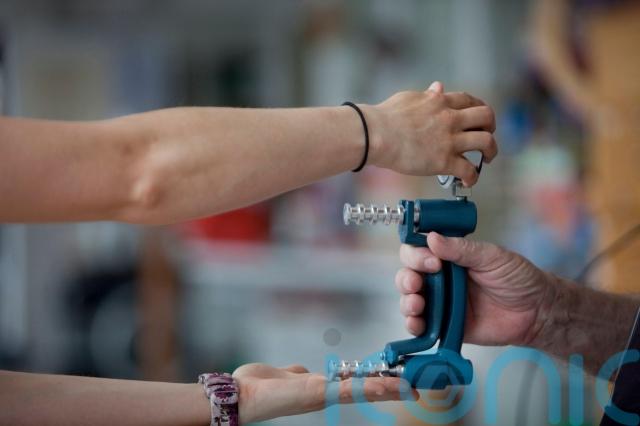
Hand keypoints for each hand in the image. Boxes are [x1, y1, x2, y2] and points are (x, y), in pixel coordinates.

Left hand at [233, 363, 416, 423]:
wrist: (241, 396)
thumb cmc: (258, 386)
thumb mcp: (285, 375)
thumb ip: (297, 373)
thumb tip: (301, 370)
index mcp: (320, 388)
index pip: (356, 385)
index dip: (377, 384)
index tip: (397, 381)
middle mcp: (327, 394)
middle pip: (365, 390)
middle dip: (390, 389)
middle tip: (415, 389)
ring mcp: (324, 395)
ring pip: (363, 390)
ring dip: (387, 389)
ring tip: (410, 388)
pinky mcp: (319, 394)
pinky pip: (349, 389)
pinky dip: (369, 387)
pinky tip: (385, 387)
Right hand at [366, 82, 496, 185]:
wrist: (376, 134)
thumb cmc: (385, 117)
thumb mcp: (409, 98)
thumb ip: (427, 95)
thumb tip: (437, 87)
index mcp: (441, 102)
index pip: (470, 100)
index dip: (478, 108)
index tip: (478, 117)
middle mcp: (450, 119)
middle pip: (486, 117)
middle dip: (490, 126)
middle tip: (487, 135)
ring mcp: (449, 140)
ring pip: (485, 142)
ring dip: (490, 151)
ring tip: (487, 159)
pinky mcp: (444, 161)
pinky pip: (469, 170)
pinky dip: (472, 177)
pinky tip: (468, 180)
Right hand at [395, 233, 556, 346]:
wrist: (536, 312)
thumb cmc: (517, 279)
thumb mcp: (491, 257)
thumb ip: (461, 249)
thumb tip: (432, 238)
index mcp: (449, 257)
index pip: (418, 250)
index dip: (416, 254)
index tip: (431, 260)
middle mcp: (440, 278)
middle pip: (408, 274)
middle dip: (407, 278)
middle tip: (418, 283)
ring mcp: (441, 302)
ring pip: (409, 299)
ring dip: (407, 300)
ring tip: (417, 303)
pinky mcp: (444, 325)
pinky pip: (421, 325)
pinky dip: (413, 325)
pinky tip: (417, 323)